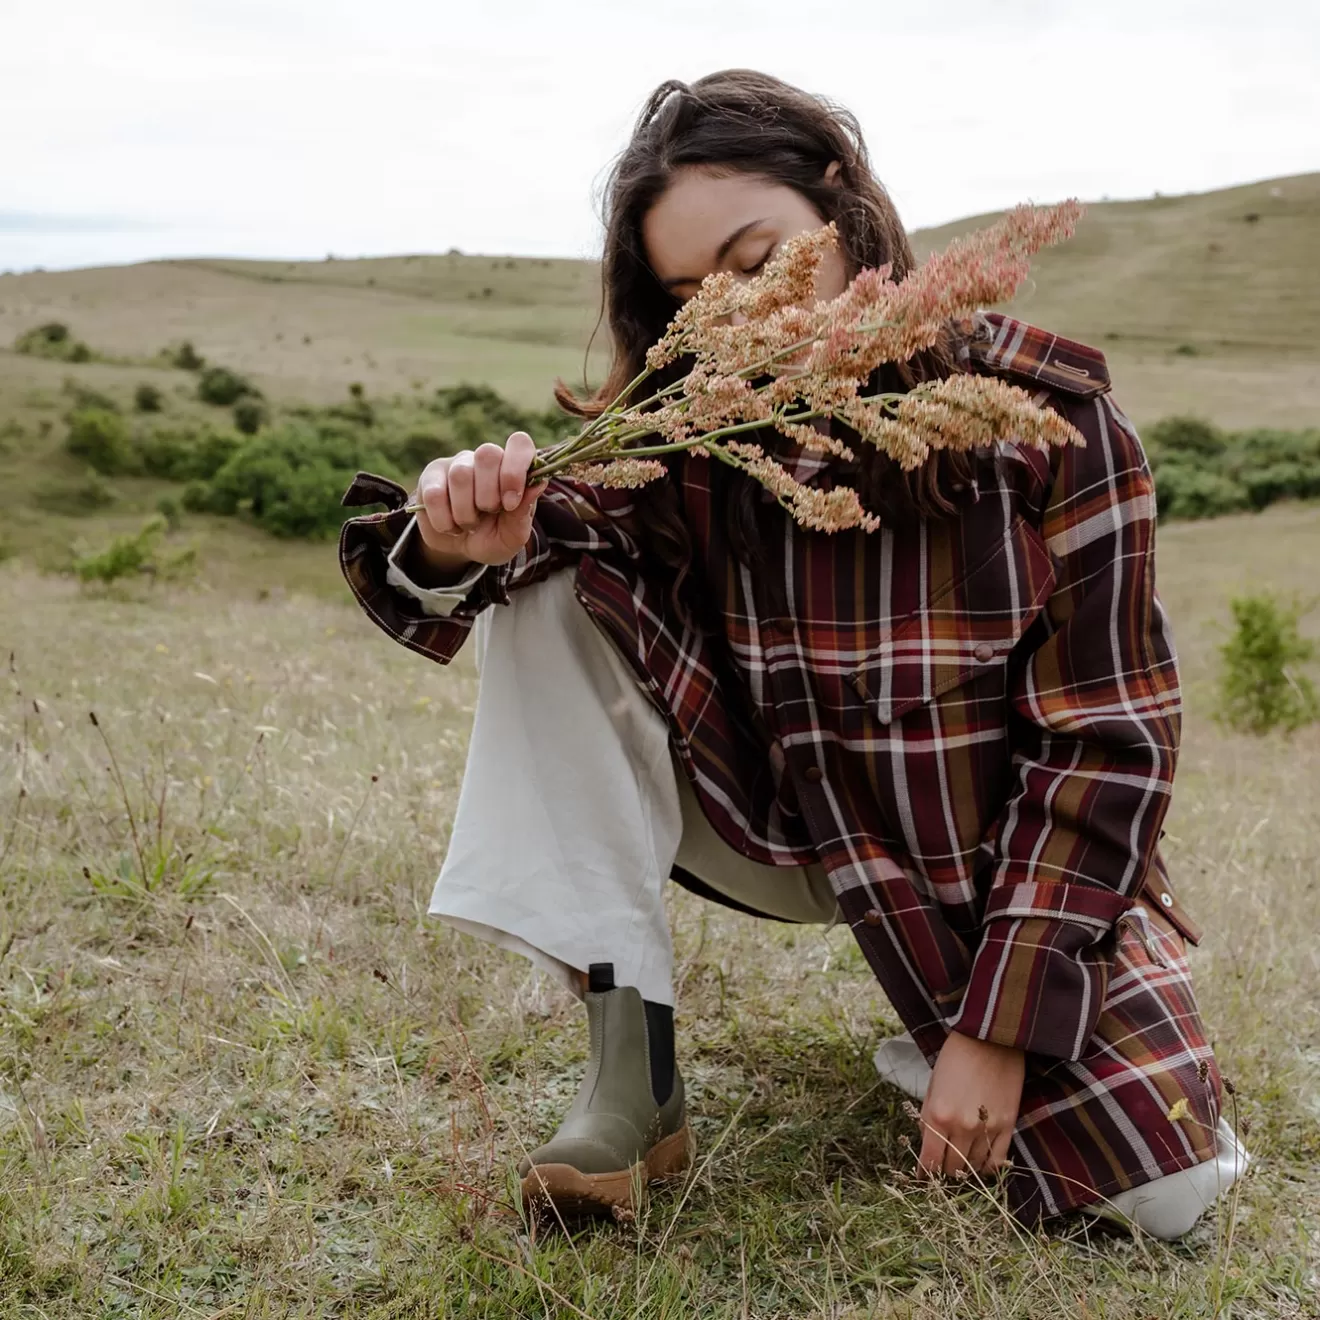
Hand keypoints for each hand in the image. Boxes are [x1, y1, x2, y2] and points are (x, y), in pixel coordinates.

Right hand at [413, 431, 547, 573]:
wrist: (458, 550)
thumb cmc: (492, 538)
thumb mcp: (512, 535)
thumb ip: (523, 513)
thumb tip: (539, 484)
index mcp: (512, 468)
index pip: (519, 443)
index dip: (515, 469)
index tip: (510, 502)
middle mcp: (486, 460)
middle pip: (487, 454)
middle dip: (488, 496)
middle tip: (487, 514)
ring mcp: (457, 464)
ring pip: (460, 474)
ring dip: (466, 512)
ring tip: (469, 525)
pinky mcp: (431, 477)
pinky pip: (434, 493)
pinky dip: (444, 520)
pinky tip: (450, 526)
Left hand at [917, 1032, 1023, 1177]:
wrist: (990, 1038)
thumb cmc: (955, 1057)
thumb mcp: (932, 1085)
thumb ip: (928, 1116)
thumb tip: (928, 1142)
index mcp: (937, 1115)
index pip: (929, 1160)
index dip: (924, 1173)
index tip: (922, 1177)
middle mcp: (961, 1127)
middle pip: (952, 1168)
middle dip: (943, 1174)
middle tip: (941, 1172)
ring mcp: (986, 1129)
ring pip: (973, 1167)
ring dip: (965, 1171)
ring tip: (960, 1169)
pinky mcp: (1007, 1126)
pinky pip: (997, 1161)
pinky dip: (987, 1168)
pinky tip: (980, 1166)